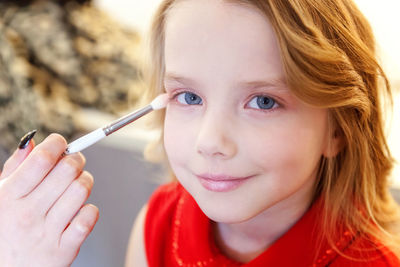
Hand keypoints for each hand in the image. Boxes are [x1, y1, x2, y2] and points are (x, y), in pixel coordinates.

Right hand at [0, 133, 98, 266]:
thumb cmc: (4, 231)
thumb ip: (15, 169)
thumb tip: (31, 142)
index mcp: (8, 197)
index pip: (42, 159)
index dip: (57, 143)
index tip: (61, 143)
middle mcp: (27, 214)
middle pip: (67, 170)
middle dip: (76, 160)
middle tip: (74, 163)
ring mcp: (46, 233)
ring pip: (81, 190)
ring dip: (85, 182)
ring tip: (78, 184)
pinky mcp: (63, 249)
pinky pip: (89, 217)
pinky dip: (89, 210)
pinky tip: (79, 210)